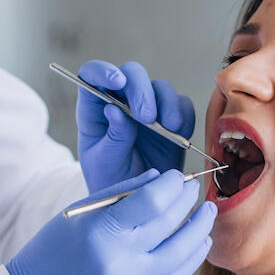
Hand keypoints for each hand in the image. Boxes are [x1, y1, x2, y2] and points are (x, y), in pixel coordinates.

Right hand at [5, 169, 214, 274]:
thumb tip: (159, 178)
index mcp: (100, 230)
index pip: (152, 200)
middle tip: (195, 191)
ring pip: (182, 253)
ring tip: (205, 214)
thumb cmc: (51, 253)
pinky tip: (198, 244)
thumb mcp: (78, 214)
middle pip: (171, 223)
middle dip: (188, 202)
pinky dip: (191, 259)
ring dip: (199, 230)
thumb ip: (119, 193)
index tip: (179, 177)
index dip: (173, 185)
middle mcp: (118, 260)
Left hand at [76, 60, 197, 192]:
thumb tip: (115, 110)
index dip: (102, 71)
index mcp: (94, 110)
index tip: (116, 81)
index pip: (91, 76)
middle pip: (132, 74)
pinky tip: (178, 132)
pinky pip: (181, 105)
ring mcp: (148, 109)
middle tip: (147, 117)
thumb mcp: (105, 164)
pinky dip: (182, 114)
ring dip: (166, 102)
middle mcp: (122, 102)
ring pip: (160, 87)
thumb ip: (112, 138)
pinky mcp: (171, 120)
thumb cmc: (112, 181)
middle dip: (141, 89)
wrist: (137, 203)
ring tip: (168, 127)